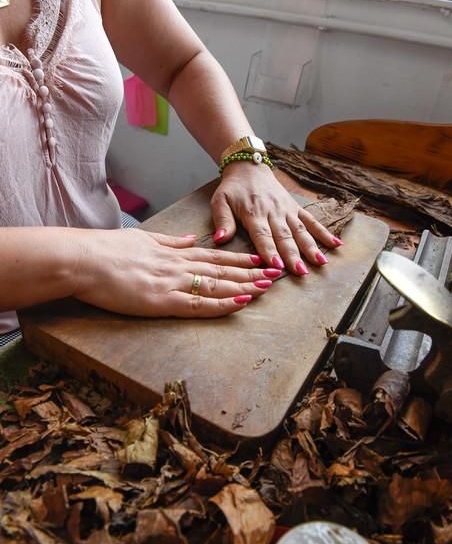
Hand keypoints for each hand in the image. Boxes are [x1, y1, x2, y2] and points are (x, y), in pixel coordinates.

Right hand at [73, 229, 279, 317]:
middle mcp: (178, 266)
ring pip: (216, 285)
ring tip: (267, 288)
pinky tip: (240, 303)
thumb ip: (170, 242)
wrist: (83, 259)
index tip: (260, 260)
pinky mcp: (162, 301)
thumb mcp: (143, 239)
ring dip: (244, 287)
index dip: (240, 260)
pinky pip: (198, 304)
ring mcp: (172, 283)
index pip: (214, 257)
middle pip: (222, 270)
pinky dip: (221, 303)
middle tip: (275, 274)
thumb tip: (191, 239)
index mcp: (173, 253)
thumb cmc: (106, 250)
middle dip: (251, 273)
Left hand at [210, 163, 342, 273]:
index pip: (262, 235)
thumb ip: (222, 221)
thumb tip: (220, 240)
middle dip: (294, 255)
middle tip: (301, 272)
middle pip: (285, 236)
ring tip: (320, 262)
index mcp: (253, 213)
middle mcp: (273, 212)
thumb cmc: (233, 189)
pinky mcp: (295, 208)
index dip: (270, 251)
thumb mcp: (220, 201)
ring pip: (300, 230)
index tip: (277, 266)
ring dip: (311, 247)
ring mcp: (287, 210)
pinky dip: (324, 232)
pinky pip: (312, 221)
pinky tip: (336, 244)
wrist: (248, 167)